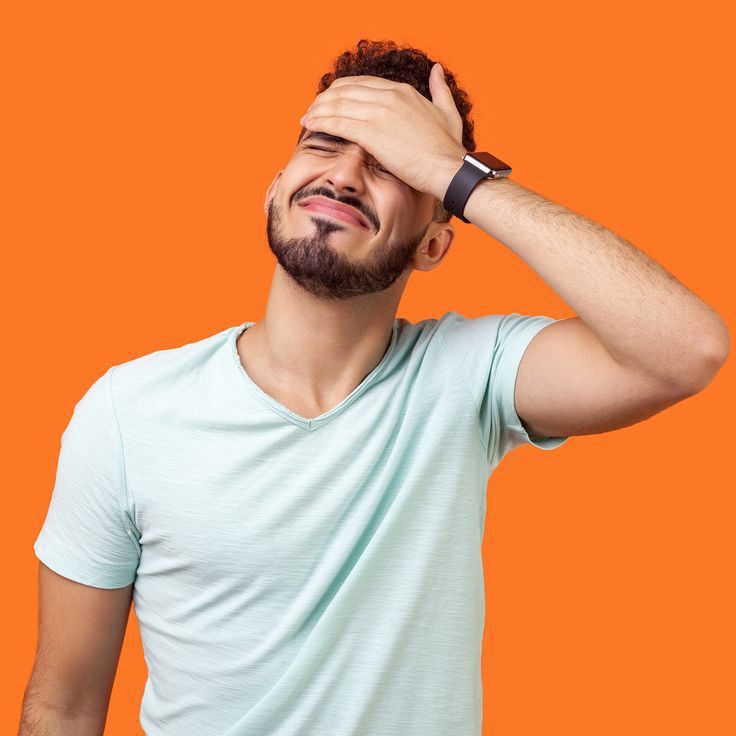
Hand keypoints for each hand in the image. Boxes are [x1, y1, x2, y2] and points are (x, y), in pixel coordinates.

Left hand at [298, 63, 466, 199]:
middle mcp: (388, 97)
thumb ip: (440, 90)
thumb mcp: (448, 112)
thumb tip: (437, 70)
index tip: (330, 101)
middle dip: (324, 99)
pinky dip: (321, 122)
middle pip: (344, 90)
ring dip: (318, 111)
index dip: (341, 91)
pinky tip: (311, 126)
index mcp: (402, 91)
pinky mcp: (372, 133)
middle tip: (313, 111)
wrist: (448, 169)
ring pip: (338, 105)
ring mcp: (379, 113)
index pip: (361, 84)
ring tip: (307, 119)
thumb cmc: (448, 149)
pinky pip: (339, 123)